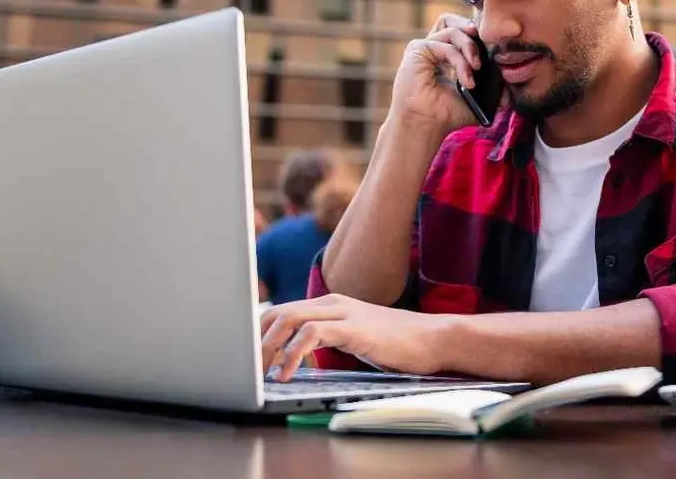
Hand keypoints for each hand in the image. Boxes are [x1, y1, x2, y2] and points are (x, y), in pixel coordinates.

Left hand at [260, 294, 446, 380]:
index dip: (258, 333)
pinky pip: (312, 334)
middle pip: (278, 312)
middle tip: (243, 368)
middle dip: (255, 340)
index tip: (245, 356)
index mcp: (330, 303)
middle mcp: (332, 302)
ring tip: (258, 372)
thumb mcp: (353, 336)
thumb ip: (327, 338)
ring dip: (267, 347)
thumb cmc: (395, 343)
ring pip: (289, 319)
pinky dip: (293, 353)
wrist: (432, 339)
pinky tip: (287, 372)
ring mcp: (343, 313)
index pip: (281, 311)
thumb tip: (295, 354)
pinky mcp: (354, 329)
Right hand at [388, 13, 482, 133]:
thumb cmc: (445, 116)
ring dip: (470, 48)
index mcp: (442, 56)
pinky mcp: (417, 50)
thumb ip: (491, 92)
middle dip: (474, 32)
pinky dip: (460, 62)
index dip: (476, 35)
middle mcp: (432, 49)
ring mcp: (424, 48)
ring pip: (453, 31)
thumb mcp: (476, 101)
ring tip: (477, 68)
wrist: (426, 126)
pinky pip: (446, 45)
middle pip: (453, 21)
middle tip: (487, 50)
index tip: (493, 49)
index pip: (460, 31)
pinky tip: (467, 81)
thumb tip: (510, 90)